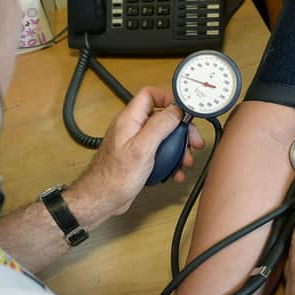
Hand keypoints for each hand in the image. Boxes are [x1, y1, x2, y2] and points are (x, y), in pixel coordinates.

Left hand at [72, 86, 204, 216]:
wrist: (102, 199)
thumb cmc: (114, 177)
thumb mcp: (142, 148)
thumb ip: (159, 126)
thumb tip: (176, 110)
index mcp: (130, 120)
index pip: (150, 95)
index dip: (169, 98)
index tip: (185, 111)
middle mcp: (132, 128)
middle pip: (161, 117)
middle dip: (180, 129)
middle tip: (193, 141)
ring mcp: (135, 143)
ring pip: (162, 137)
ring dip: (178, 148)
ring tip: (185, 161)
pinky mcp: (138, 158)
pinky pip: (158, 153)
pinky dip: (169, 161)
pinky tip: (175, 172)